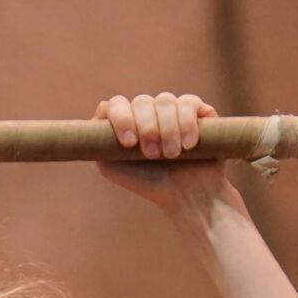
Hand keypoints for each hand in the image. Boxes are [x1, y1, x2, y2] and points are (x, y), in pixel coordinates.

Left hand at [93, 92, 240, 219]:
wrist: (187, 197)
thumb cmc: (147, 183)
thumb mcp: (111, 165)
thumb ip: (97, 140)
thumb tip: (103, 106)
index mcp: (129, 120)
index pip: (118, 104)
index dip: (122, 119)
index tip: (129, 144)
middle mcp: (151, 111)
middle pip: (142, 101)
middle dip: (147, 128)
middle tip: (152, 155)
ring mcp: (175, 109)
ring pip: (165, 100)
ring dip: (167, 129)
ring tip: (172, 154)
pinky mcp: (200, 111)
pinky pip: (189, 103)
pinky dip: (187, 123)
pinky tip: (188, 145)